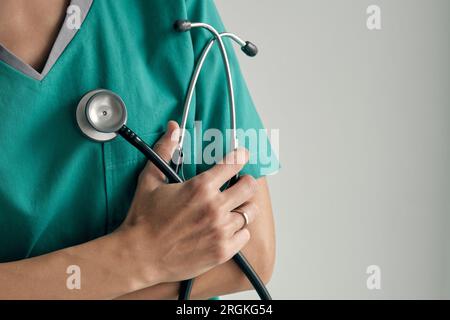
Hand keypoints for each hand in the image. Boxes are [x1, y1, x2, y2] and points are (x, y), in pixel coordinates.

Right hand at [117, 122, 259, 284]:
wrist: (139, 256)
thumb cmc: (143, 219)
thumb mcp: (151, 180)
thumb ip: (165, 151)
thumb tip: (173, 129)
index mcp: (200, 187)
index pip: (233, 164)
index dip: (241, 156)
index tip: (242, 155)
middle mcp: (215, 207)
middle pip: (250, 187)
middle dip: (246, 182)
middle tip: (239, 184)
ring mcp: (221, 230)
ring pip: (250, 212)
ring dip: (243, 207)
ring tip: (233, 208)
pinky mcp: (223, 250)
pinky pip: (245, 235)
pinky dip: (239, 230)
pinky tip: (227, 228)